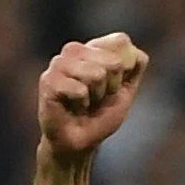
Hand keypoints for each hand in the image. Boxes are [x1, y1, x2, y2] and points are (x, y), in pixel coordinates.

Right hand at [37, 34, 147, 160]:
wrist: (79, 143)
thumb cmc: (100, 115)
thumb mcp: (126, 89)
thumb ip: (135, 66)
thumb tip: (136, 53)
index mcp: (93, 47)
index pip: (121, 42)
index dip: (125, 71)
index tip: (113, 87)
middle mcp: (74, 49)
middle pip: (113, 62)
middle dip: (111, 87)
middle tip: (97, 99)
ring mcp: (59, 63)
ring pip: (97, 74)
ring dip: (96, 96)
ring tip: (84, 103)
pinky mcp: (48, 80)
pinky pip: (80, 90)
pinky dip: (82, 105)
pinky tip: (72, 108)